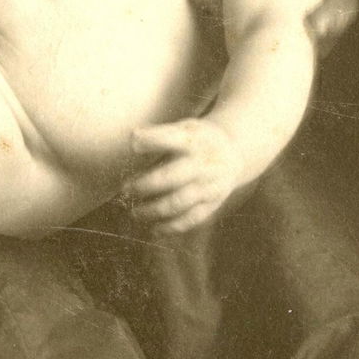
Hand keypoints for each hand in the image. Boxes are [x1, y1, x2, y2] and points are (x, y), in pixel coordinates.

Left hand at [126, 117, 248, 234]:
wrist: (233, 153)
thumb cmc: (198, 140)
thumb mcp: (185, 128)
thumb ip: (161, 136)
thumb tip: (133, 142)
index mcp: (195, 139)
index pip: (173, 138)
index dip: (153, 139)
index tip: (133, 141)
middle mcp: (204, 163)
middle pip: (174, 176)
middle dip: (146, 184)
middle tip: (125, 189)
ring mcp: (209, 185)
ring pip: (180, 201)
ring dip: (154, 209)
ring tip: (134, 212)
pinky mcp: (212, 203)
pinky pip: (191, 219)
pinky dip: (171, 227)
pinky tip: (154, 229)